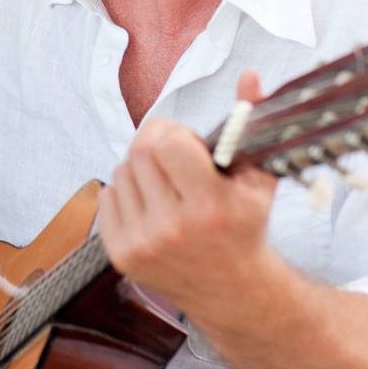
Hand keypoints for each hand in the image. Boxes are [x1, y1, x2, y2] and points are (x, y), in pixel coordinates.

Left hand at [96, 71, 277, 316]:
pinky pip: (108, 195)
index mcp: (210, 206)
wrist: (233, 292)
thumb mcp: (259, 178)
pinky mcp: (122, 256)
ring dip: (142, 169)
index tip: (190, 145)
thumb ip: (250, 123)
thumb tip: (250, 76)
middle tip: (176, 159)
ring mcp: (143, 244)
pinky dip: (127, 192)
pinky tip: (152, 205)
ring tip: (168, 186)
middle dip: (157, 144)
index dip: (176, 133)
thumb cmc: (246, 226)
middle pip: (139, 151)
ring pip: (121, 170)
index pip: (167, 143)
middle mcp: (173, 228)